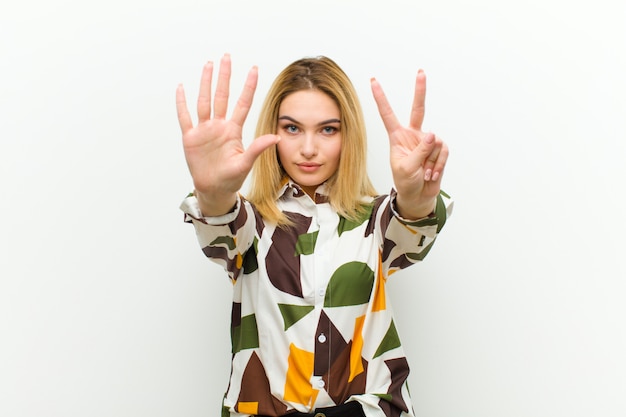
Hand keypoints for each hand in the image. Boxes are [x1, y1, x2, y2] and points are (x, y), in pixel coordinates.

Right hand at [176, 54, 279, 214]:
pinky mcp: (191, 137)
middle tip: (227, 57)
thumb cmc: (231, 178)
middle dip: (225, 76)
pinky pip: (185, 117)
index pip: (243, 103)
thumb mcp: (246, 163)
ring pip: (204, 101)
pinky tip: (182, 87)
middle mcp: (219, 126)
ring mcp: (204, 130)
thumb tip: (276, 137)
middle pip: (222, 96)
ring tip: (208, 64)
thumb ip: (258, 148)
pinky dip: (182, 103)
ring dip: (206, 83)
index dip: (249, 87)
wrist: (213, 189)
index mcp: (233, 130)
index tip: (255, 69)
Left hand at [371, 70, 447, 217]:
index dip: (381, 98)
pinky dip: (438, 165)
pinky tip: (431, 174)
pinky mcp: (439, 149)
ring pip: (434, 142)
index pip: (388, 114)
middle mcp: (412, 135)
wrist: (418, 196)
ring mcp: (427, 141)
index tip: (373, 82)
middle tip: (421, 72)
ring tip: (423, 173)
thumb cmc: (405, 182)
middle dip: (420, 91)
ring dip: (430, 161)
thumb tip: (433, 134)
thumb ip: (419, 151)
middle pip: (418, 109)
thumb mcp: (406, 168)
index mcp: (397, 137)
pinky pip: (442, 151)